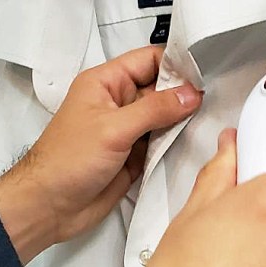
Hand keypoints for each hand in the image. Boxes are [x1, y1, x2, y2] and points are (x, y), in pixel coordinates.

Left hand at [0, 46, 201, 262]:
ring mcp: (128, 129)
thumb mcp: (114, 128)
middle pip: (162, 87)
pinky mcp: (135, 154)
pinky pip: (163, 142)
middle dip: (185, 93)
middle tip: (215, 99)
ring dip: (183, 120)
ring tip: (212, 119)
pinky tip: (196, 141)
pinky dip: (177, 143)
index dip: (176, 64)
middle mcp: (119, 102)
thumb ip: (155, 109)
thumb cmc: (68, 160)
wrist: (49, 206)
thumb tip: (191, 94)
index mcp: (107, 83)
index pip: (149, 60)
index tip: (204, 74)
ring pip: (165, 116)